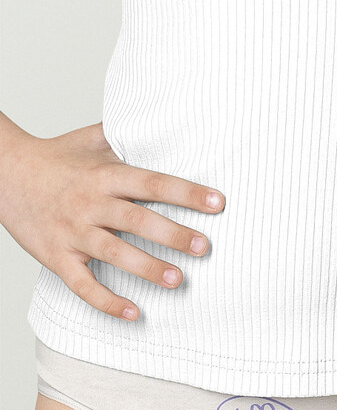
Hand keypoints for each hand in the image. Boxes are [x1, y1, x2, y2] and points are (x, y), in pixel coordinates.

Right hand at [0, 121, 224, 320]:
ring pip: (114, 253)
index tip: (217, 201)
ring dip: (147, 269)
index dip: (186, 192)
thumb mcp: (91, 138)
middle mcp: (90, 203)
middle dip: (174, 235)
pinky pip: (82, 285)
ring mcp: (72, 232)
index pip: (152, 182)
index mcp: (104, 174)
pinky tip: (133, 312)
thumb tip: (163, 122)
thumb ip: (126, 135)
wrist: (5, 173)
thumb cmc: (55, 156)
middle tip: (205, 247)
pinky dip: (106, 301)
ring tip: (178, 280)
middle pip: (138, 220)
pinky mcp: (56, 257)